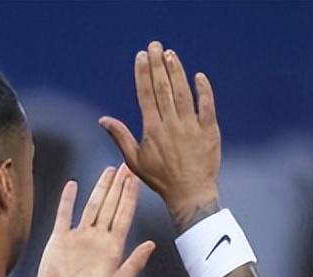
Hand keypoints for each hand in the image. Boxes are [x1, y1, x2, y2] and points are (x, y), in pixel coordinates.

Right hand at [36, 165, 154, 276]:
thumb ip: (135, 262)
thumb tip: (152, 244)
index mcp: (113, 247)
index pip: (124, 215)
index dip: (130, 196)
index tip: (135, 179)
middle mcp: (98, 238)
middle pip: (111, 206)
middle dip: (119, 186)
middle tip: (126, 166)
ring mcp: (79, 237)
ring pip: (92, 206)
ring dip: (101, 189)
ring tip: (108, 171)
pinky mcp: (59, 239)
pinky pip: (65, 215)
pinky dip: (68, 200)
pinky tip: (73, 186)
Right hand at [99, 41, 219, 229]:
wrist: (190, 194)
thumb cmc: (161, 179)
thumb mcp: (135, 161)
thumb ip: (120, 137)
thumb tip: (103, 119)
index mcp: (153, 130)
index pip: (146, 94)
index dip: (143, 73)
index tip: (141, 56)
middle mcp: (171, 125)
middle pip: (163, 88)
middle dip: (158, 65)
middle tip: (155, 45)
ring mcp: (191, 127)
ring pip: (183, 93)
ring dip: (177, 72)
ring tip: (171, 54)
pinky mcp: (209, 131)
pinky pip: (207, 107)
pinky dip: (204, 91)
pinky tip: (199, 76)